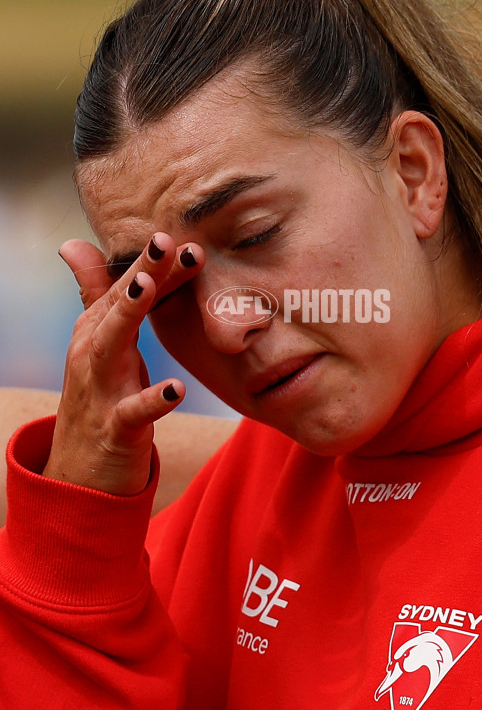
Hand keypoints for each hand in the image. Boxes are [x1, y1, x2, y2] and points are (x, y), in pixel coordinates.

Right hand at [43, 233, 203, 495]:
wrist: (80, 476)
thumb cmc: (99, 400)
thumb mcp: (100, 346)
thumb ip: (95, 294)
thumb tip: (71, 244)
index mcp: (96, 331)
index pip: (128, 288)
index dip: (153, 262)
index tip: (183, 233)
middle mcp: (93, 354)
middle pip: (118, 306)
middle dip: (141, 272)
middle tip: (167, 239)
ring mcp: (101, 391)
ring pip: (111, 346)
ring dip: (129, 314)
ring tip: (151, 287)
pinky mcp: (115, 429)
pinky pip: (134, 413)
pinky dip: (153, 400)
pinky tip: (177, 389)